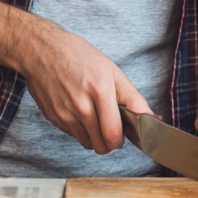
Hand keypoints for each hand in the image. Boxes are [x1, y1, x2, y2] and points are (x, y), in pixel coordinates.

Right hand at [24, 21, 153, 153]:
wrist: (44, 51)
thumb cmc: (81, 58)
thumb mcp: (114, 72)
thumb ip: (134, 99)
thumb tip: (152, 119)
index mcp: (100, 92)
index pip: (113, 135)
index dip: (121, 140)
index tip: (123, 133)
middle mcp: (80, 106)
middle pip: (100, 146)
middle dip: (110, 141)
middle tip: (111, 126)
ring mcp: (64, 114)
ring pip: (87, 143)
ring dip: (95, 136)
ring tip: (95, 115)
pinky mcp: (53, 118)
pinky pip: (73, 135)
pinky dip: (80, 129)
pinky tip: (80, 111)